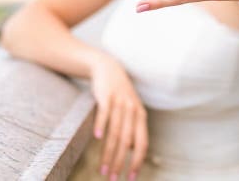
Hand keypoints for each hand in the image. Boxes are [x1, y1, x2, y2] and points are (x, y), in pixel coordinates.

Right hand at [89, 51, 147, 180]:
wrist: (109, 68)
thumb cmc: (120, 95)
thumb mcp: (131, 111)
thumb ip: (134, 130)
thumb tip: (133, 151)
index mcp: (141, 117)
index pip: (142, 144)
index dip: (137, 162)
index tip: (130, 178)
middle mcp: (132, 110)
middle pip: (127, 142)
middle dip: (119, 163)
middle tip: (112, 179)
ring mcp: (120, 102)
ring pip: (115, 132)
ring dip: (108, 153)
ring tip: (102, 169)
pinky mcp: (107, 96)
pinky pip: (104, 112)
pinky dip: (101, 125)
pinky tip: (96, 138)